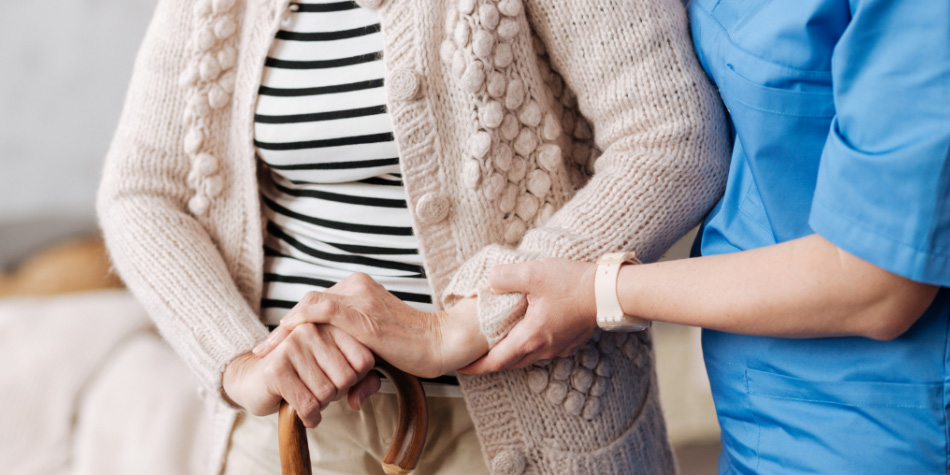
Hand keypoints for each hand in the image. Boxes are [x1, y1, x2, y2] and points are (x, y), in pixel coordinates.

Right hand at [224, 324, 377, 426]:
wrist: (252, 378)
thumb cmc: (301, 375)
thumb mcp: (335, 373)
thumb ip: (362, 381)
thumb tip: (359, 401)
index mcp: (330, 325)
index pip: (364, 360)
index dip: (356, 380)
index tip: (337, 379)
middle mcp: (312, 330)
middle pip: (347, 378)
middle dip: (337, 394)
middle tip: (321, 391)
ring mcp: (292, 346)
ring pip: (327, 393)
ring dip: (322, 406)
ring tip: (309, 396)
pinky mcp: (276, 368)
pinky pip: (307, 405)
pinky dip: (310, 417)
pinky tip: (306, 416)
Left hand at [253, 273, 487, 377]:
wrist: (442, 343)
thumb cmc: (416, 350)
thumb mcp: (379, 350)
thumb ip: (358, 360)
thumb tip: (351, 397)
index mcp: (360, 288)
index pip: (317, 304)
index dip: (294, 324)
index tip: (276, 345)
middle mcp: (357, 287)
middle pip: (308, 304)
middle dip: (284, 329)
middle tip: (263, 351)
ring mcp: (358, 298)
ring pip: (308, 306)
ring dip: (284, 331)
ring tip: (264, 351)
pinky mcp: (361, 314)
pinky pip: (318, 311)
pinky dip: (296, 324)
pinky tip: (281, 340)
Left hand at [458, 258, 598, 373]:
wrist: (610, 291)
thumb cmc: (574, 284)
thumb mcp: (533, 273)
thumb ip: (505, 277)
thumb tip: (490, 282)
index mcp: (531, 337)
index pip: (496, 361)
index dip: (476, 366)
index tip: (461, 368)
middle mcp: (544, 348)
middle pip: (510, 363)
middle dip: (490, 362)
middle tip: (473, 357)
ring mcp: (559, 347)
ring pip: (527, 357)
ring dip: (510, 354)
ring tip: (496, 344)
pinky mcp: (570, 341)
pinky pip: (543, 349)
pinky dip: (527, 345)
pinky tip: (525, 331)